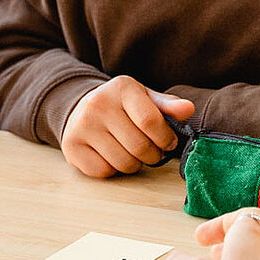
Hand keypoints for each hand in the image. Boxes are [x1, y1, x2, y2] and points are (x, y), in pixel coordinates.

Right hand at [61, 76, 194, 177]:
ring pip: (123, 163)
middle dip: (152, 155)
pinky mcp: (71, 146)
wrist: (80, 109)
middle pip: (139, 146)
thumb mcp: (145, 99)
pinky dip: (113, 170)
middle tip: (151, 152)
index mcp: (122, 88)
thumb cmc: (121, 107)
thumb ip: (168, 106)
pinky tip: (112, 156)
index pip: (151, 122)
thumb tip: (188, 109)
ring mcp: (81, 125)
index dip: (165, 139)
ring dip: (134, 164)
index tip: (167, 142)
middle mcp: (98, 104)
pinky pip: (104, 171)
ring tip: (132, 153)